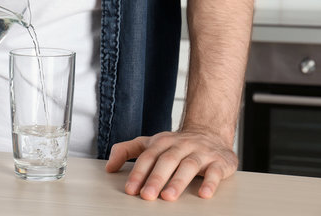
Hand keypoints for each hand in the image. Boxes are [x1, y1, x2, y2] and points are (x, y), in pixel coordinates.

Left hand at [105, 130, 237, 200]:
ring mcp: (201, 152)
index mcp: (162, 142)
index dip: (138, 173)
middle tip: (146, 195)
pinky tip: (203, 194)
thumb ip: (127, 151)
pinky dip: (210, 183)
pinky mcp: (219, 161)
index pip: (148, 157)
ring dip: (178, 181)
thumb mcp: (151, 143)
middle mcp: (181, 145)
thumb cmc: (177, 144)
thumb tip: (109, 167)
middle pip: (167, 161)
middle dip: (155, 178)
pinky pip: (215, 172)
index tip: (130, 189)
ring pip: (188, 166)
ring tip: (168, 196)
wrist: (210, 131)